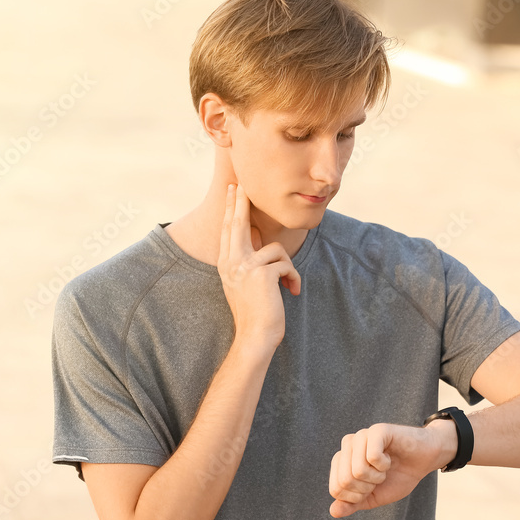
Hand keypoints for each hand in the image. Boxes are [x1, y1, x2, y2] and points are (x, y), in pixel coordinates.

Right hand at [217, 184, 300, 347]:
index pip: (229, 230)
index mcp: (226, 264)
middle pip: (238, 223)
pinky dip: (293, 279)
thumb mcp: (245, 282)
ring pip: (276, 250)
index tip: (233, 190)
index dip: (231, 208)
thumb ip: (247, 259)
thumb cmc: (255, 312)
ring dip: (287, 268)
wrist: (255, 336)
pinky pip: (286, 265)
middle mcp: (232, 262)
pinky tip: (291, 292)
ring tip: (288, 286)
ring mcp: (245, 267)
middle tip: (241, 183)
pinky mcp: (262, 274)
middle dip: (240, 202)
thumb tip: (254, 232)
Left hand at [328, 422, 450, 518]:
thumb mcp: (373, 497)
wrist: (425, 460)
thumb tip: (333, 511)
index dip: (357, 497)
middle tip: (380, 477)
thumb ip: (352, 504)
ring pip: (357, 471)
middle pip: (345, 481)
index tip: (371, 487)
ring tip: (385, 467)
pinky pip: (372, 458)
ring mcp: (361, 435)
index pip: (336, 489)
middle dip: (367, 488)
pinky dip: (385, 465)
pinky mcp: (377, 430)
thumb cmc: (398, 477)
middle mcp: (347, 445)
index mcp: (342, 460)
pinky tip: (390, 457)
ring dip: (377, 477)